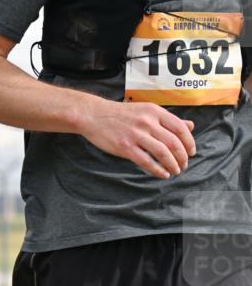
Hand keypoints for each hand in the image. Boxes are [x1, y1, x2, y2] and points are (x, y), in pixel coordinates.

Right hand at [79, 101, 195, 178]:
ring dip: (173, 165)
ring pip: (163, 153)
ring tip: (175, 171)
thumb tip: (191, 125)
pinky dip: (158, 170)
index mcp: (155, 112)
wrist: (94, 115)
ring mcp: (136, 135)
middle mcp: (147, 122)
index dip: (189, 143)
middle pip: (174, 143)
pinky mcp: (125, 147)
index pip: (180, 128)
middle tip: (183, 165)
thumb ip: (167, 119)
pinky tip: (162, 174)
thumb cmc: (120, 114)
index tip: (192, 152)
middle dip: (182, 157)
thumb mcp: (146, 111)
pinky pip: (146, 161)